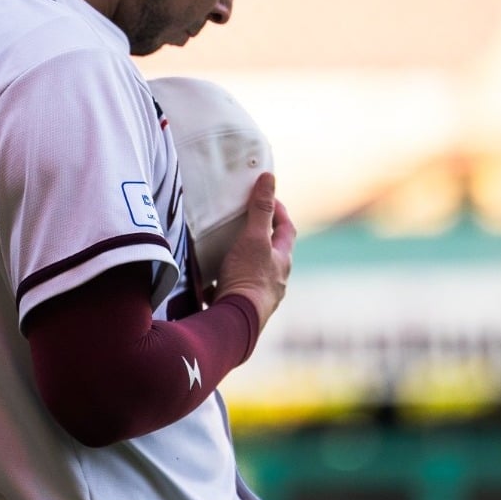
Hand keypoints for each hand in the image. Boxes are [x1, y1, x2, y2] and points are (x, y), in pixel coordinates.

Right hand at [212, 172, 294, 330]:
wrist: (236, 322)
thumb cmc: (248, 277)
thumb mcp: (254, 237)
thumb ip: (261, 208)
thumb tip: (269, 177)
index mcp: (282, 260)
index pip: (288, 229)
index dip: (279, 211)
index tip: (267, 197)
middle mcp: (276, 279)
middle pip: (273, 252)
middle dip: (262, 236)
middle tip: (245, 222)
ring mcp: (261, 296)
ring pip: (255, 271)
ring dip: (245, 259)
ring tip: (226, 249)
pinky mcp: (243, 307)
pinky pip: (237, 288)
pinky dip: (227, 280)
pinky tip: (212, 280)